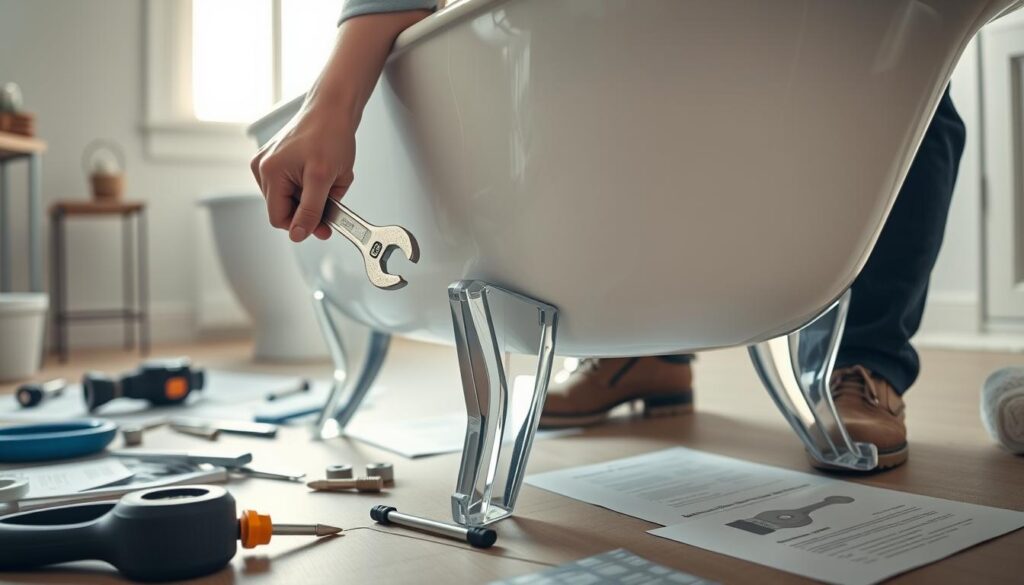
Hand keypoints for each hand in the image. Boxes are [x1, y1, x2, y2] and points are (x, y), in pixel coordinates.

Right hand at [250, 10, 428, 242]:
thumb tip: (298, 233)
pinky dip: (310, 184)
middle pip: (285, 208)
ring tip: (327, 178)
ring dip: (312, 195)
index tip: (325, 225)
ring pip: (291, 198)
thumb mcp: (325, 179)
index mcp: (268, 172)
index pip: (279, 218)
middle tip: (332, 198)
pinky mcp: (277, 159)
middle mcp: (262, 168)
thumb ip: (311, 210)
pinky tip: (321, 171)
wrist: (333, 108)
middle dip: (311, 206)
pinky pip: (293, 185)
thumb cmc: (330, 134)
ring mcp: (268, 163)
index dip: (304, 225)